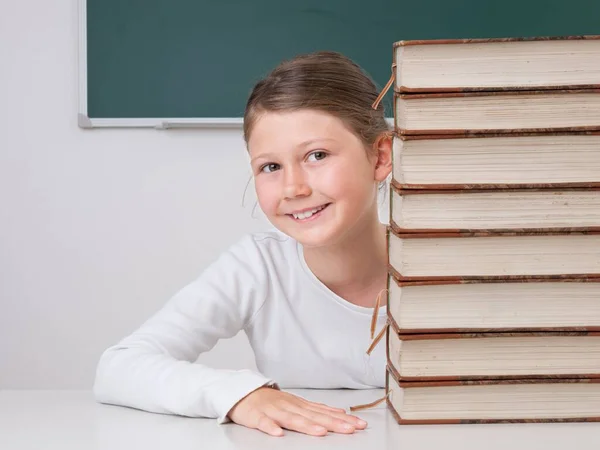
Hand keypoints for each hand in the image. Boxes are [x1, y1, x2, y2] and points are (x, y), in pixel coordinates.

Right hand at [227, 386, 367, 436]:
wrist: (243, 392)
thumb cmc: (272, 401)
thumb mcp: (297, 403)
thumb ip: (317, 409)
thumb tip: (341, 412)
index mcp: (300, 405)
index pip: (325, 412)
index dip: (342, 419)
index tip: (360, 425)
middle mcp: (290, 406)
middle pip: (313, 416)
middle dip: (333, 423)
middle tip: (350, 429)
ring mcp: (274, 410)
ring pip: (291, 419)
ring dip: (306, 425)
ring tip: (321, 433)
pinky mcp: (257, 416)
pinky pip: (264, 423)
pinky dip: (271, 427)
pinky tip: (278, 434)